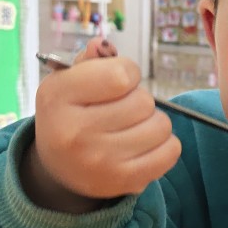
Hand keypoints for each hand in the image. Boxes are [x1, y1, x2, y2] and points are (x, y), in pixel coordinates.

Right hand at [22, 38, 181, 210]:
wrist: (60, 167)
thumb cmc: (72, 114)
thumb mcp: (69, 82)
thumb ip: (91, 60)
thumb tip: (104, 46)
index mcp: (57, 97)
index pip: (122, 74)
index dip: (128, 73)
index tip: (117, 82)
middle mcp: (74, 132)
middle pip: (144, 102)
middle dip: (139, 100)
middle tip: (121, 110)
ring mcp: (100, 160)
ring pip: (161, 126)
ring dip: (153, 122)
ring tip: (131, 128)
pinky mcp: (123, 181)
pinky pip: (171, 151)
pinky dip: (165, 145)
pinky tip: (144, 146)